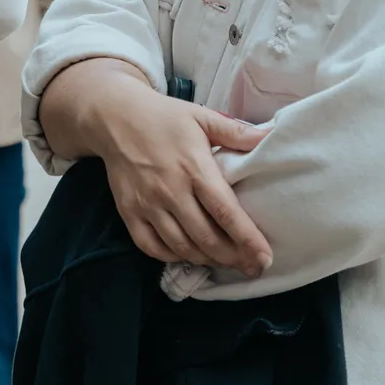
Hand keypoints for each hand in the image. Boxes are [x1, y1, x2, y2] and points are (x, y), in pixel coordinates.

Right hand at [38, 57, 271, 275]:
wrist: (114, 117)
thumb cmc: (164, 117)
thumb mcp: (202, 117)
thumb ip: (236, 131)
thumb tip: (271, 137)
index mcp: (194, 167)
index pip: (226, 212)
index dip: (248, 240)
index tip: (265, 258)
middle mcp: (170, 190)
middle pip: (206, 238)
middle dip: (233, 258)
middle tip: (251, 267)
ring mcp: (147, 204)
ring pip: (181, 247)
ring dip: (207, 261)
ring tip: (225, 262)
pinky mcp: (128, 212)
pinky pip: (151, 247)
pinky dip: (172, 257)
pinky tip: (188, 255)